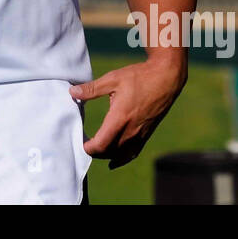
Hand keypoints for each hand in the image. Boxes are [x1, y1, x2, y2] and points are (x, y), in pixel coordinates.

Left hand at [71, 56, 186, 168]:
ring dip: (107, 155)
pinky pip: (133, 153)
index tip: (81, 141)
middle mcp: (130, 130)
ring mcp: (140, 134)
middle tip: (85, 143)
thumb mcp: (112, 79)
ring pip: (120, 154)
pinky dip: (122, 159)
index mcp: (119, 118)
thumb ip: (91, 89)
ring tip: (97, 148)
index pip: (100, 144)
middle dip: (95, 151)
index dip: (88, 147)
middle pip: (108, 152)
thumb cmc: (139, 77)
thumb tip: (72, 92)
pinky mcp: (147, 133)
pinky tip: (114, 161)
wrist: (166, 79)